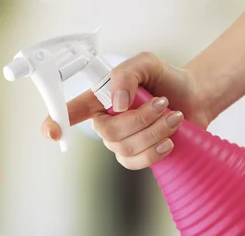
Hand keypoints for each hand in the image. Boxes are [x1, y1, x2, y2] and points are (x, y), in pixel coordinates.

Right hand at [41, 52, 210, 169]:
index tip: (52, 133)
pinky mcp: (134, 158)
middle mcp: (104, 122)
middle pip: (108, 132)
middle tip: (164, 104)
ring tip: (174, 116)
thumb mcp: (147, 63)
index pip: (69, 112)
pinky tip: (168, 141)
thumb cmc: (165, 80)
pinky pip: (136, 162)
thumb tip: (117, 104)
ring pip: (126, 147)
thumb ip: (127, 74)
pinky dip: (156, 151)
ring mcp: (118, 143)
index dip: (54, 123)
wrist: (192, 99)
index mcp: (99, 99)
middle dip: (141, 118)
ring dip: (156, 131)